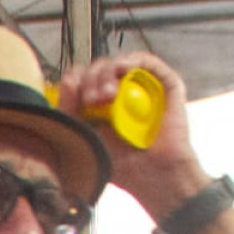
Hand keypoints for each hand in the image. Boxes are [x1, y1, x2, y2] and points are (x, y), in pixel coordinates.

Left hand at [54, 53, 206, 217]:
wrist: (150, 172)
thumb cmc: (117, 161)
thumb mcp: (84, 134)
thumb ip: (70, 108)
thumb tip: (69, 78)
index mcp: (98, 103)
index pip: (81, 78)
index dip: (75, 80)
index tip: (74, 98)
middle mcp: (120, 91)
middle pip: (97, 68)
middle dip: (89, 80)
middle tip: (91, 101)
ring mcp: (142, 86)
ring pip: (118, 62)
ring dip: (106, 73)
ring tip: (105, 95)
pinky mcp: (164, 83)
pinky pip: (146, 61)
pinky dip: (131, 61)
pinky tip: (122, 70)